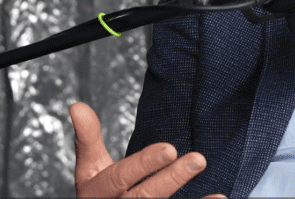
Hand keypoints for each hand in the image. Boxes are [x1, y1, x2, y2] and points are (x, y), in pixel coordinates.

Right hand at [70, 102, 226, 197]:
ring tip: (217, 194)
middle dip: (172, 179)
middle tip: (198, 159)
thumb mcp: (90, 168)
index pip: (120, 178)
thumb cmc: (100, 192)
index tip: (169, 148)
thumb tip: (77, 105)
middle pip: (145, 196)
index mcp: (98, 192)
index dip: (144, 164)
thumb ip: (88, 139)